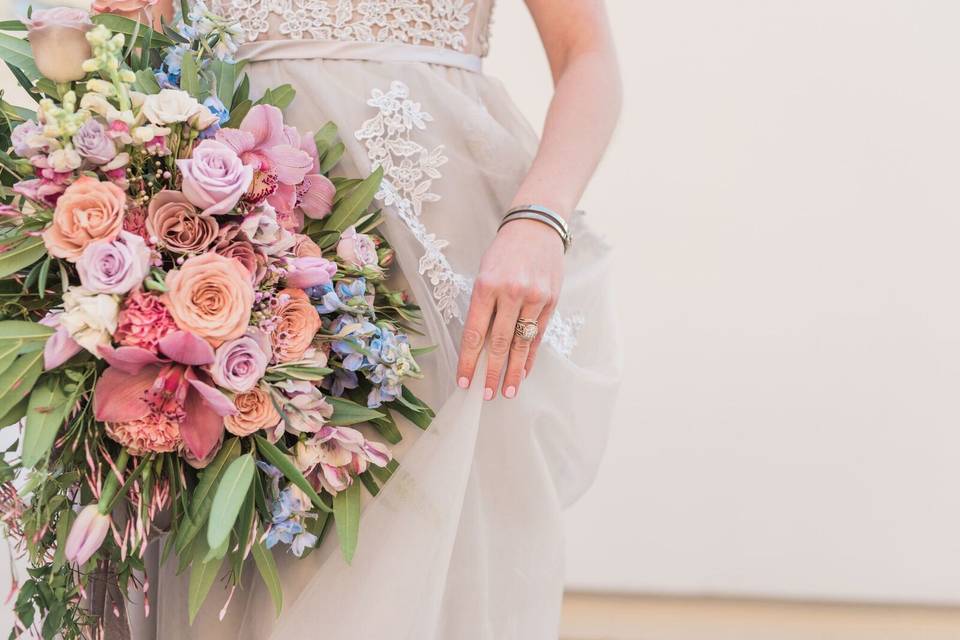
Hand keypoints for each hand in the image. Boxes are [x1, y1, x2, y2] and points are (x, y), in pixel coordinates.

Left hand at [456, 218, 564, 398]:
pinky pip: (538, 335)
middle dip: (492, 372)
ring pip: (521, 343)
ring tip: (507, 391)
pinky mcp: (550, 301)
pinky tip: (524, 371)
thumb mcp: (484, 273)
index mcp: (486, 286)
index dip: (468, 360)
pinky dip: (530, 356)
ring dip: (514, 371)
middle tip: (486, 394)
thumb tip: (478, 345)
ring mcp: (534, 298)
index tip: (464, 380)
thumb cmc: (504, 252)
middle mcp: (511, 293)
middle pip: (499, 343)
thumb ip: (482, 307)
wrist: (536, 227)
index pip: (474, 332)